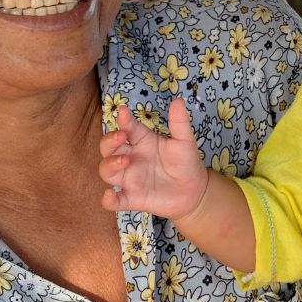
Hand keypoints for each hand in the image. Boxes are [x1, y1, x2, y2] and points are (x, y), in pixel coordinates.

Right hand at [99, 98, 206, 220]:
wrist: (195, 190)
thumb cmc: (186, 162)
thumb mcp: (184, 141)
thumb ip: (179, 122)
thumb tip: (178, 100)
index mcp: (142, 141)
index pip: (127, 127)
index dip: (123, 119)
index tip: (124, 112)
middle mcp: (131, 157)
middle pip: (108, 147)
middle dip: (109, 140)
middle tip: (122, 137)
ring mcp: (130, 178)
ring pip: (106, 170)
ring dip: (109, 164)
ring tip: (124, 161)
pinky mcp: (132, 197)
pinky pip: (114, 201)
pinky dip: (107, 200)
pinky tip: (109, 195)